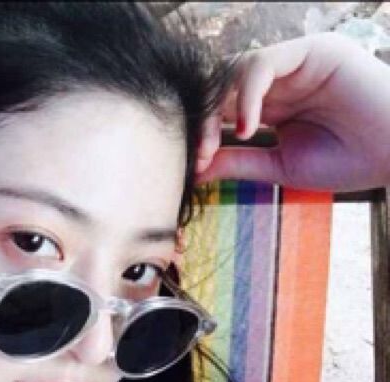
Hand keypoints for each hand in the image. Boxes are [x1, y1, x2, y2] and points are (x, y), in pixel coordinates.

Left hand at [195, 33, 389, 191]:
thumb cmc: (347, 161)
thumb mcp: (280, 166)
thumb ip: (240, 162)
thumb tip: (196, 169)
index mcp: (273, 106)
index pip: (223, 109)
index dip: (204, 134)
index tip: (195, 165)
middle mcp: (281, 81)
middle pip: (223, 88)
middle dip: (204, 121)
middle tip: (199, 155)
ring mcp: (296, 63)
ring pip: (236, 71)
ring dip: (218, 109)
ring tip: (216, 145)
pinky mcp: (312, 50)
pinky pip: (263, 63)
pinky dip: (247, 94)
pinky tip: (250, 128)